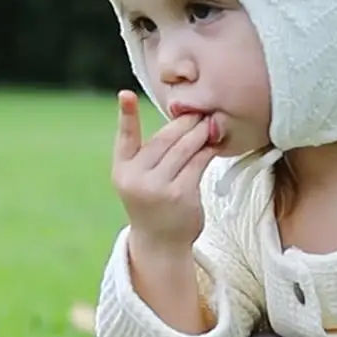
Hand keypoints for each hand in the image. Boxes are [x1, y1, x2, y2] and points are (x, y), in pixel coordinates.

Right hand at [111, 90, 216, 251]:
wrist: (160, 242)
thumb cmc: (152, 201)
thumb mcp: (139, 178)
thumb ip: (150, 153)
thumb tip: (184, 118)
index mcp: (122, 169)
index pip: (125, 137)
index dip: (125, 114)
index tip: (126, 94)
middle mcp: (136, 178)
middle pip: (164, 138)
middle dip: (184, 122)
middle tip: (199, 111)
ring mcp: (158, 187)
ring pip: (184, 148)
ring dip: (200, 132)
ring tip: (209, 123)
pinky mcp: (181, 194)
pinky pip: (198, 163)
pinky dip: (208, 150)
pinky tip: (214, 144)